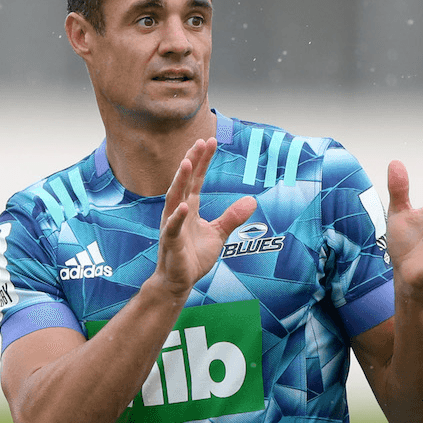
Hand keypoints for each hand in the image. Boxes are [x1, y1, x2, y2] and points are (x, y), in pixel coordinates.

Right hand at [154, 138, 256, 296]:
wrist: (178, 282)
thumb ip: (232, 217)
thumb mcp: (218, 234)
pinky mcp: (171, 242)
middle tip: (200, 142)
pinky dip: (178, 217)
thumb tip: (252, 201)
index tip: (209, 141)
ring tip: (188, 163)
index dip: (203, 161)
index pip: (197, 180)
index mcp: (190, 207)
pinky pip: (173, 227)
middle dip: (192, 161)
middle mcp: (178, 212)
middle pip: (185, 182)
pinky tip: (183, 206)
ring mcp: (172, 225)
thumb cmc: (193, 257)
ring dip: (181, 180)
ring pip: (175, 198)